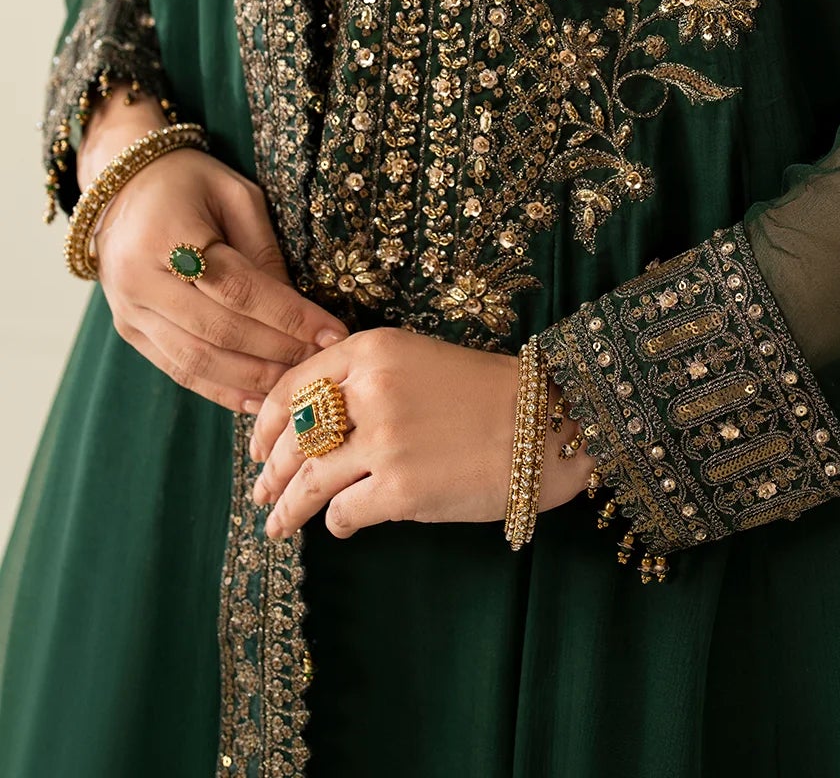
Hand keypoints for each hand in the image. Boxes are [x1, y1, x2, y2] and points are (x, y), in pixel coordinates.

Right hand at [85, 89, 347, 413]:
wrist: (124, 187)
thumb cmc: (190, 183)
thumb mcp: (237, 196)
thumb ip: (264, 251)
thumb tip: (298, 309)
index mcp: (167, 237)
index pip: (238, 289)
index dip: (288, 316)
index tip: (332, 332)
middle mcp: (140, 281)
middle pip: (219, 331)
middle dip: (278, 352)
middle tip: (322, 362)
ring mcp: (129, 312)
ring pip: (197, 361)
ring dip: (253, 379)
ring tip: (297, 385)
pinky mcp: (129, 332)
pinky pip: (179, 370)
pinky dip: (221, 389)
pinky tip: (257, 400)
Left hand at [249, 328, 594, 539]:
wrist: (544, 424)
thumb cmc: (485, 393)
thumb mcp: (419, 362)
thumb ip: (365, 382)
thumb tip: (308, 425)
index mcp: (373, 350)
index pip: (294, 385)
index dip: (266, 422)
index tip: (257, 447)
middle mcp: (371, 390)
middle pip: (294, 437)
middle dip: (270, 471)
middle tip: (261, 492)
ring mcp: (383, 442)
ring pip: (308, 481)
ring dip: (285, 508)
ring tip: (275, 525)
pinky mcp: (399, 490)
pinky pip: (343, 514)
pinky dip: (336, 525)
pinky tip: (341, 527)